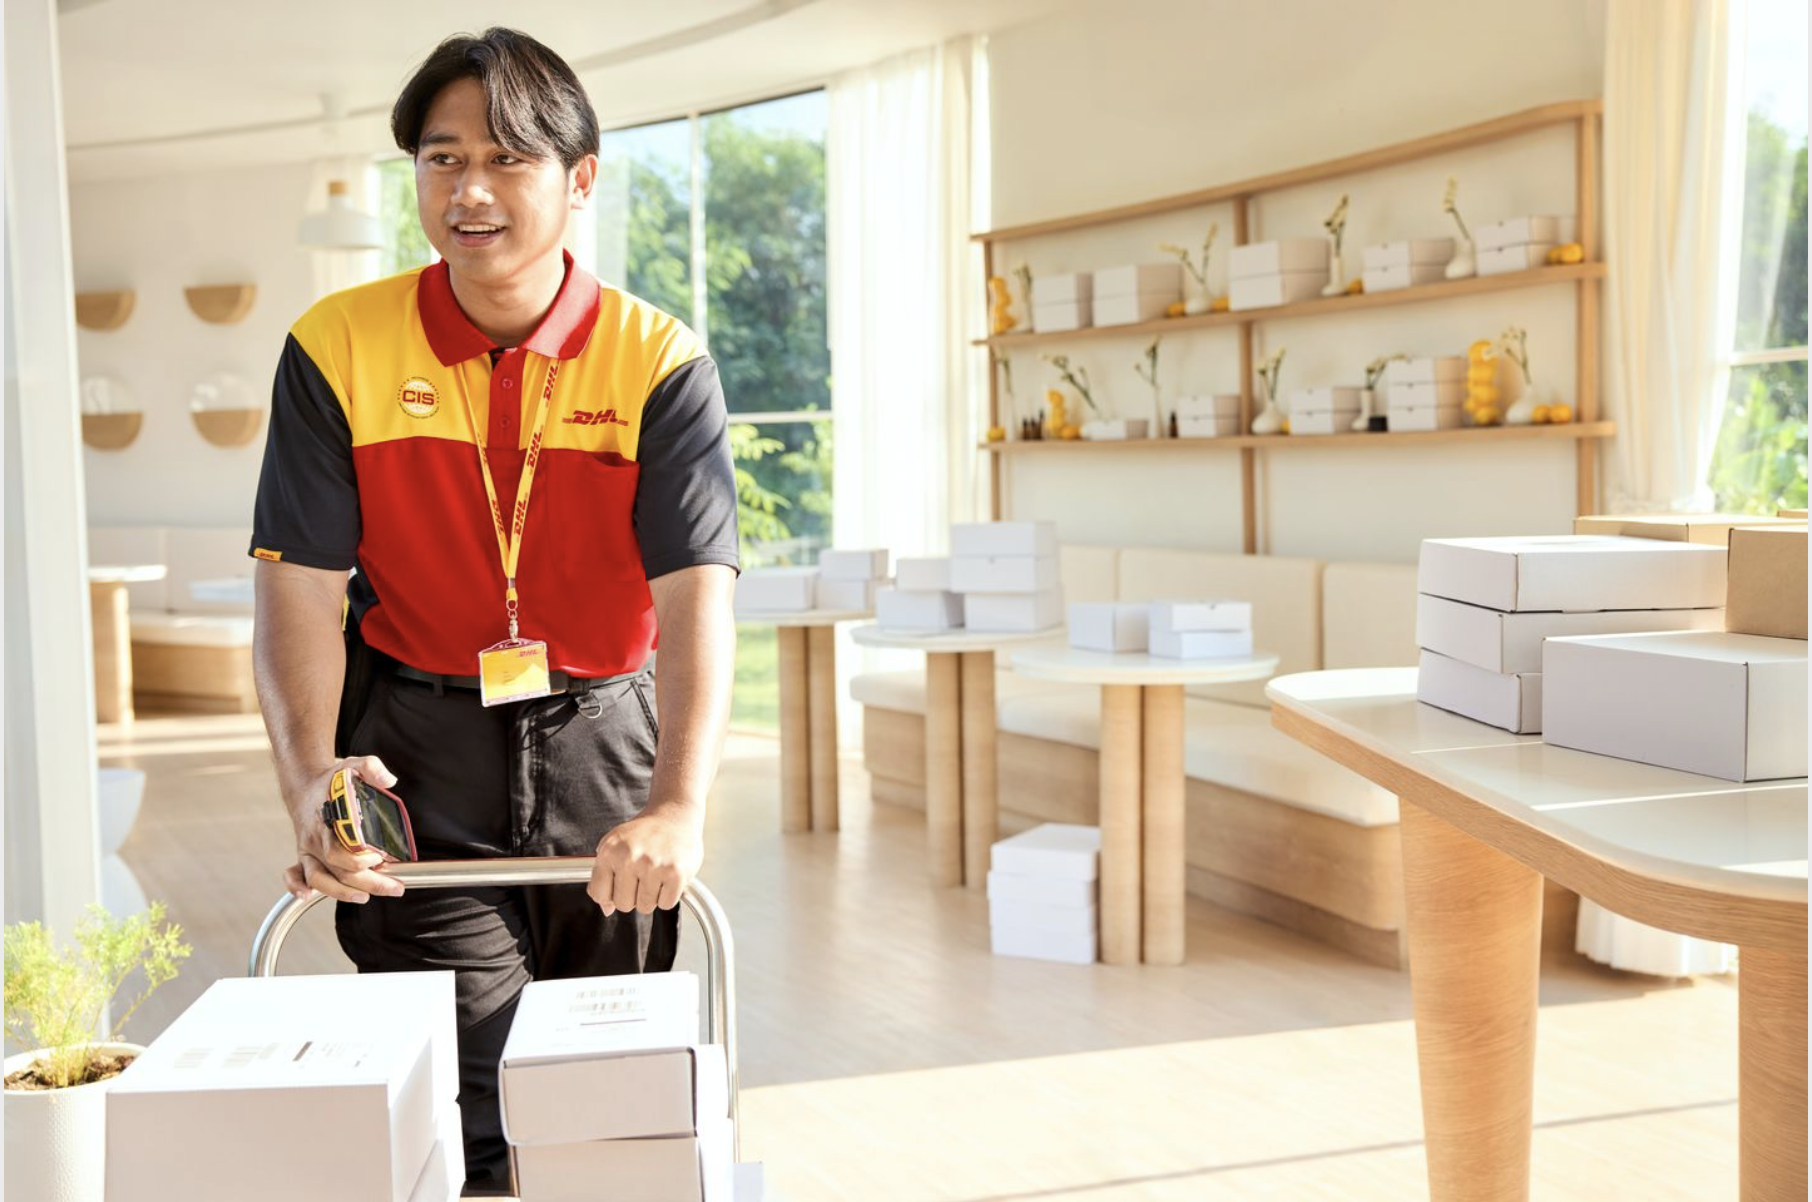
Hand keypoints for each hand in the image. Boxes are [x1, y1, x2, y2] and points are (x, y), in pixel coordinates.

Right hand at [282, 756, 406, 903]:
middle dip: (367, 882)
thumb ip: (370, 768)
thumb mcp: (352, 767)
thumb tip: (388, 780)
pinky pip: (295, 875)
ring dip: (342, 893)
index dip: (359, 859)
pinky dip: (295, 887)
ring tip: (366, 897)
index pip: (338, 849)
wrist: (305, 786)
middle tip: (394, 887)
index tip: (381, 858)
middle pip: (337, 870)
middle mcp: (315, 839)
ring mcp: (309, 850)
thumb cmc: (332, 781)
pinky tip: (306, 896)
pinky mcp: (306, 857)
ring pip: (319, 879)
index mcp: (326, 820)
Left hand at [587, 807, 703, 915]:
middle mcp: (630, 857)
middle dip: (633, 896)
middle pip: (623, 904)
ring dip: (652, 896)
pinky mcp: (676, 873)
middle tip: (642, 877)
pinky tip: (668, 877)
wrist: (675, 814)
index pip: (599, 894)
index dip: (610, 894)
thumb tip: (606, 909)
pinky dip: (669, 896)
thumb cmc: (645, 832)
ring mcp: (653, 866)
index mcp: (610, 851)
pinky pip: (666, 905)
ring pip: (645, 907)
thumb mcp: (616, 846)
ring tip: (656, 874)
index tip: (619, 885)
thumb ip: (604, 877)